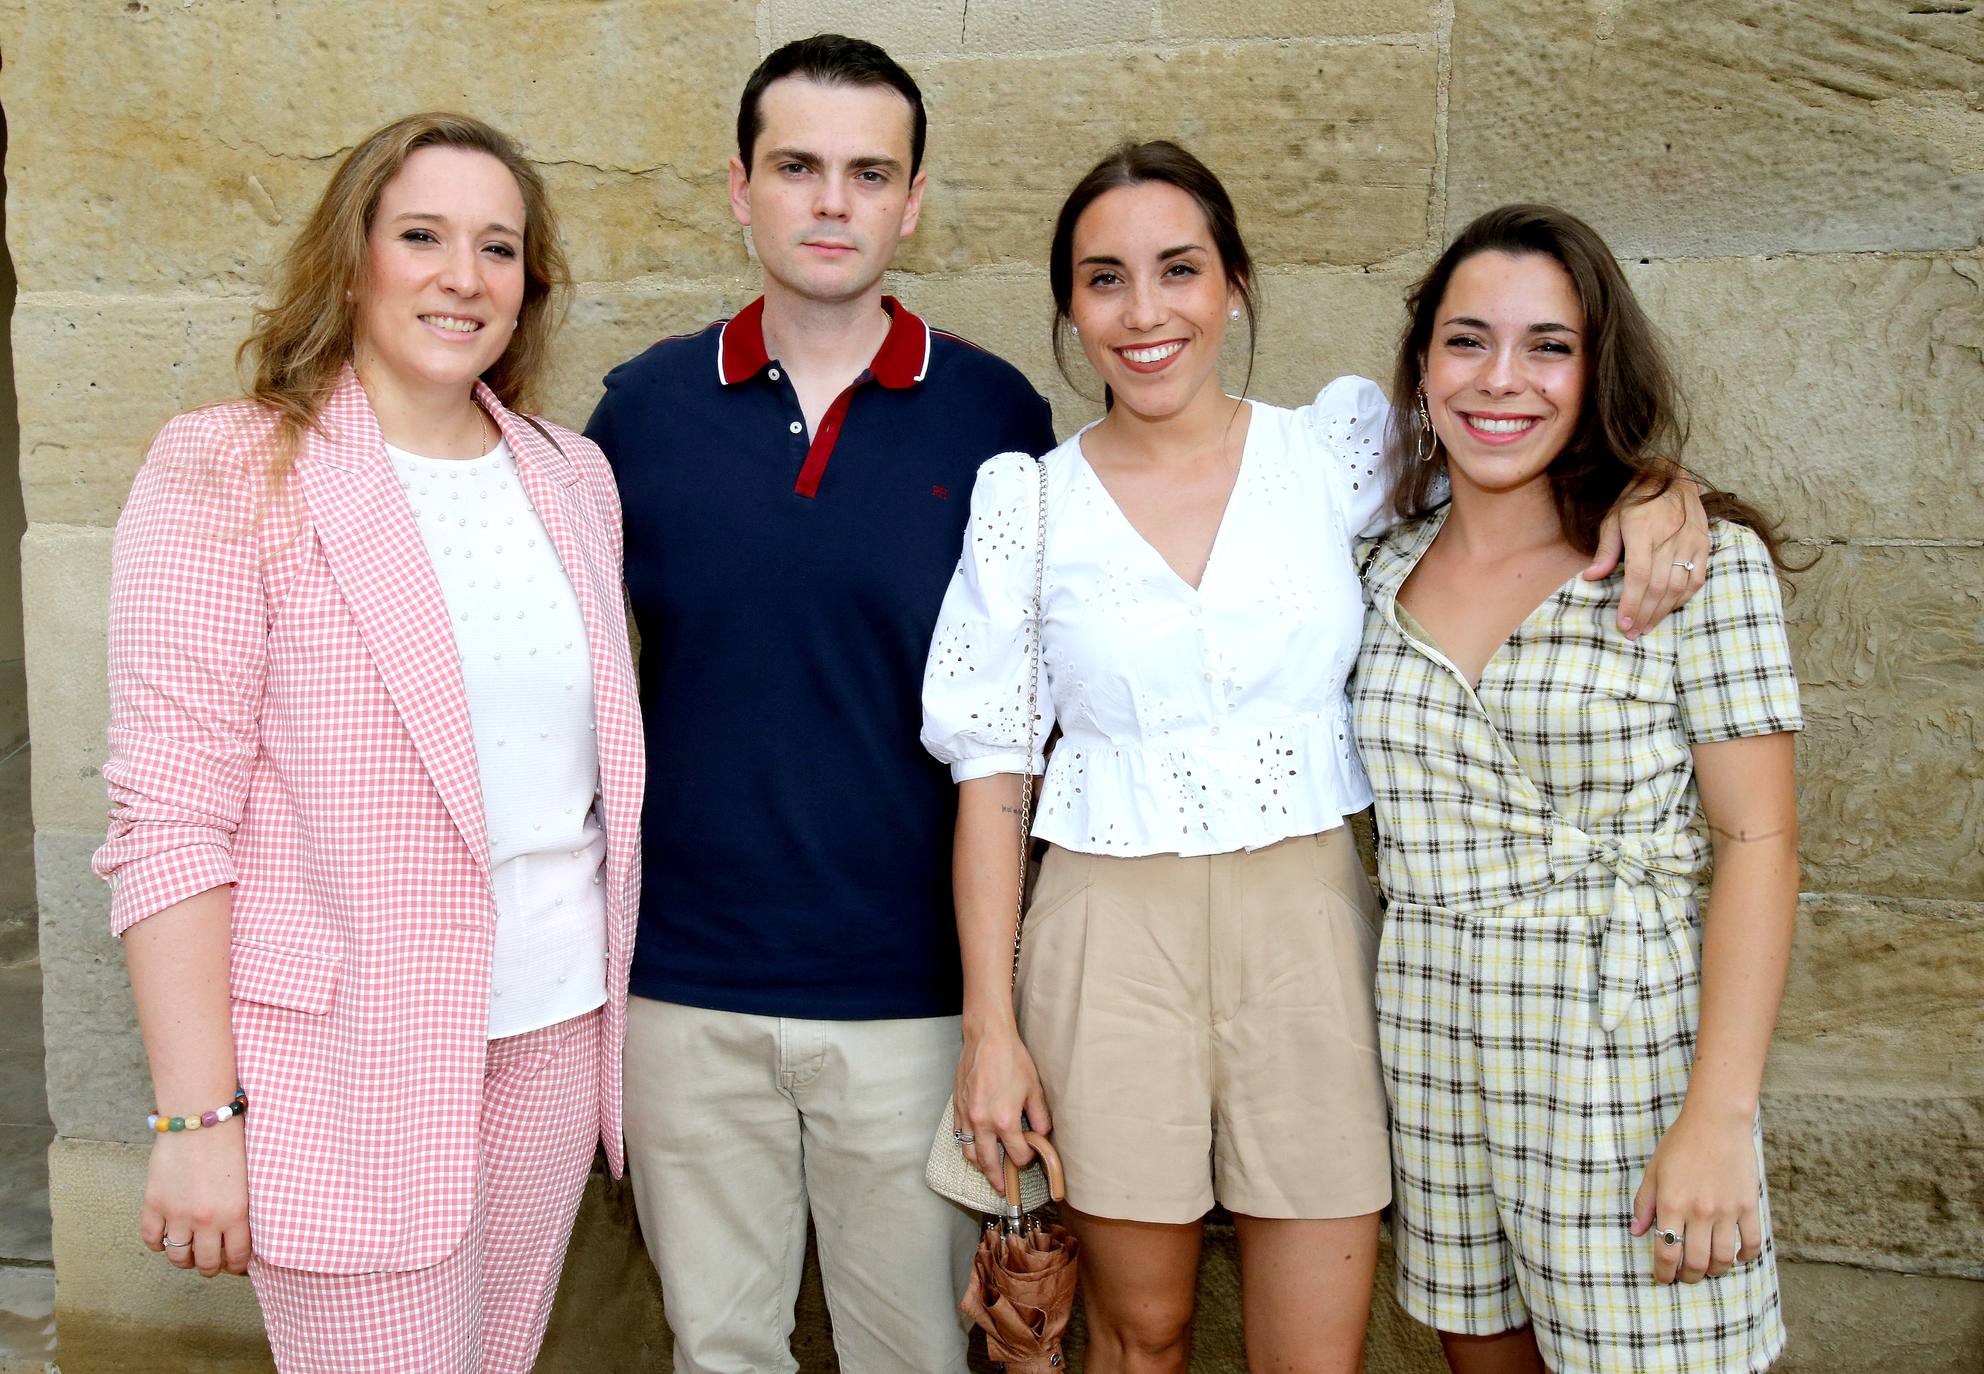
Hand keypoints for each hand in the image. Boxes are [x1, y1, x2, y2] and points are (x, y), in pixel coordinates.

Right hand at [141, 1124, 251, 1276]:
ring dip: (184, 1259)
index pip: (237, 1257)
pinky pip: (152, 1239)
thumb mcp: (248, 1180)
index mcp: (236, 1213)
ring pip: (178, 1257)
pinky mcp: (154, 1204)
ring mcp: (177, 1214)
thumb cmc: (231, 1142)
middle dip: (210, 1267)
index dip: (236, 1266)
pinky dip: (158, 1244)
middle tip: (211, 1262)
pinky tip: (166, 1238)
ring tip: (189, 1253)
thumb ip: (242, 1209)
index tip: (235, 1266)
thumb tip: (242, 1233)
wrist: (200, 1119)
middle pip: (205, 1264)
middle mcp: (206, 1219)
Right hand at [954, 1025, 1051, 1193]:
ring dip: (979, 1166)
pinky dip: (966, 1146)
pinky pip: (958, 1136)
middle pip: (989, 1163)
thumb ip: (1040, 1116)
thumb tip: (1042, 1135)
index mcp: (1005, 1121)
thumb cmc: (1012, 1060)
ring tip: (987, 1172)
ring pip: (969, 1153)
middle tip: (1002, 1190)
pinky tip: (973, 1147)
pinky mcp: (957, 1107)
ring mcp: (967, 1116)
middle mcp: (983, 1123)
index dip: (1026, 1159)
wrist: (987, 1038)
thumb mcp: (1034, 1089)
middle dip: (998, 1179)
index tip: (1030, 1156)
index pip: (1017, 1154)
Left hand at [1586, 473, 1708, 636]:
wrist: (1672, 476)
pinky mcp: (1703, 545)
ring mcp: (1690, 542)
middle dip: (1644, 614)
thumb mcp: (1613, 518)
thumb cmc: (1636, 499)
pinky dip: (1684, 598)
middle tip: (1633, 633)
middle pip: (1658, 587)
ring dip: (1663, 611)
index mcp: (1643, 531)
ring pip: (1678, 587)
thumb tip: (1590, 577)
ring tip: (1648, 626)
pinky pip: (1697, 579)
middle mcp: (1669, 538)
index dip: (1631, 603)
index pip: (1639, 577)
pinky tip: (1670, 609)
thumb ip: (1605, 550)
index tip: (1623, 624)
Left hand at [1630, 1104, 1763, 1284]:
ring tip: (1708, 1268)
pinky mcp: (1749, 1206)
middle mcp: (1700, 1212)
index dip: (1664, 1273)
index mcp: (1672, 1204)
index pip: (1667, 1252)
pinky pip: (1751, 1242)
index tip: (1663, 1278)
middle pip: (1697, 1262)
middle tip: (1686, 1276)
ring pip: (1723, 1258)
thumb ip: (1644, 1203)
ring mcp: (1727, 1211)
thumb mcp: (1653, 1171)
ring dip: (1714, 1270)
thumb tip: (1636, 1232)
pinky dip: (1745, 1256)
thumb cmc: (1680, 1144)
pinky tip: (1736, 1257)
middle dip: (1689, 1276)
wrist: (1716, 1122)